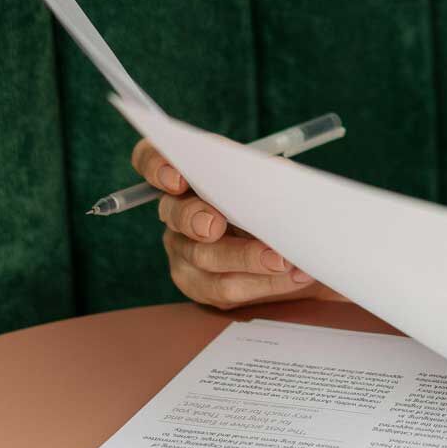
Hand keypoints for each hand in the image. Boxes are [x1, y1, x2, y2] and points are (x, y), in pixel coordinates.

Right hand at [131, 137, 350, 308]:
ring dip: (246, 258)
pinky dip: (264, 283)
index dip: (156, 166)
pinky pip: (224, 288)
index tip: (176, 179)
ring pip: (204, 257)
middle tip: (214, 226)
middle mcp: (178, 211)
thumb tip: (276, 175)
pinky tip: (294, 275)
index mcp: (191, 175)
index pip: (152, 159)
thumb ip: (269, 174)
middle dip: (195, 218)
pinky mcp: (200, 284)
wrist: (292, 243)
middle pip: (175, 213)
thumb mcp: (276, 180)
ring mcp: (184, 250)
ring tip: (283, 260)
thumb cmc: (276, 200)